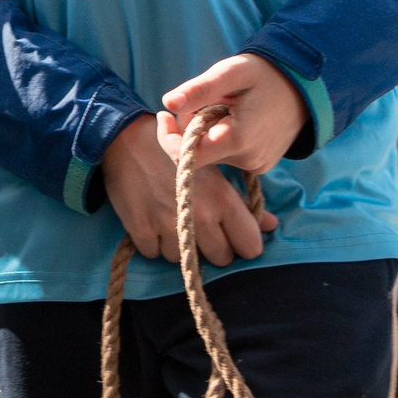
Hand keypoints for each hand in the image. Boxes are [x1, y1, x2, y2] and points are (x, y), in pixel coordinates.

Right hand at [103, 117, 275, 268]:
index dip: (243, 243)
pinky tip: (152, 222)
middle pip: (221, 259)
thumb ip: (242, 201)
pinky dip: (154, 243)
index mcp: (222, 200)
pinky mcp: (140, 229)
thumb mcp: (214, 168)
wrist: (125, 137)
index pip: (250, 246)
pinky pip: (154, 254)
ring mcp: (168, 224)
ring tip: (173, 222)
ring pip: (185, 259)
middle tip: (202, 231)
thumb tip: (272, 225)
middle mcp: (199, 216)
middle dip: (214, 248)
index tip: (232, 236)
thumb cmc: (175, 148)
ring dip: (181, 246)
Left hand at [157, 53, 308, 175]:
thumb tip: (168, 103)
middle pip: (199, 154)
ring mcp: (257, 165)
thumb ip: (200, 89)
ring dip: (206, 132)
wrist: (305, 86)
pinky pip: (228, 156)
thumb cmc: (265, 74)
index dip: (170, 139)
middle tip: (202, 101)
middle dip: (189, 130)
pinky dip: (221, 138)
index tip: (164, 115)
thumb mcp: (231, 72)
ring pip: (213, 154)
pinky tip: (234, 118)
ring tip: (224, 106)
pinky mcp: (261, 165)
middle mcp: (248, 160)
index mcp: (238, 139)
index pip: (187, 157)